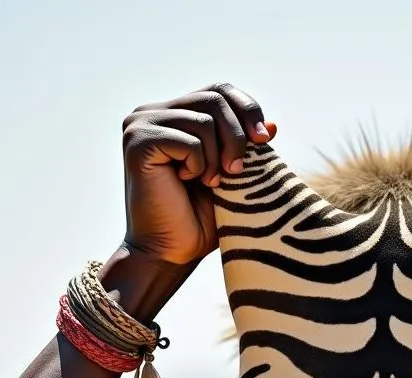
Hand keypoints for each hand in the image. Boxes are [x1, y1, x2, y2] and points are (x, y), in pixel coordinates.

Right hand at [120, 82, 276, 265]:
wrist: (169, 253)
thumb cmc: (199, 221)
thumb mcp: (233, 179)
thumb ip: (248, 149)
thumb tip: (273, 124)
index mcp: (174, 115)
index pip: (219, 91)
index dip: (247, 109)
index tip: (264, 140)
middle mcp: (152, 112)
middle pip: (215, 99)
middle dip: (237, 137)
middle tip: (236, 172)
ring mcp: (141, 124)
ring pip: (204, 120)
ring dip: (216, 158)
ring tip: (207, 183)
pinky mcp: (138, 141)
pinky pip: (189, 140)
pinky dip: (198, 165)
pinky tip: (185, 182)